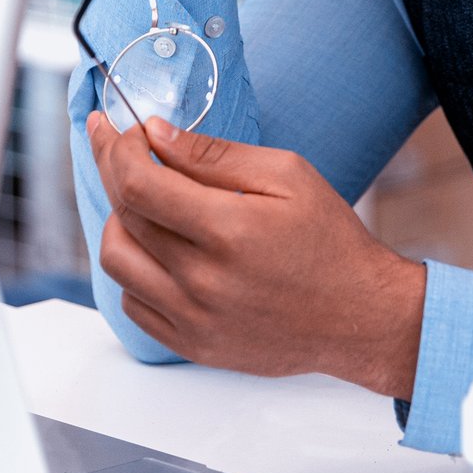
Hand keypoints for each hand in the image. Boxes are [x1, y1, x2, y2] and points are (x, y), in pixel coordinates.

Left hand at [87, 112, 424, 398]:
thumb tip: (156, 134)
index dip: (117, 149)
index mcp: (228, 230)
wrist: (359, 318)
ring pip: (116, 261)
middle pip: (122, 216)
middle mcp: (203, 280)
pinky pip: (132, 302)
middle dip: (113, 170)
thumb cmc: (329, 243)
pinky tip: (159, 249)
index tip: (119, 128)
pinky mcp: (192, 344)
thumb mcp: (288, 176)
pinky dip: (135, 269)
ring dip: (119, 222)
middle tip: (120, 148)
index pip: (137, 184)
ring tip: (145, 203)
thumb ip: (215, 154)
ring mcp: (194, 318)